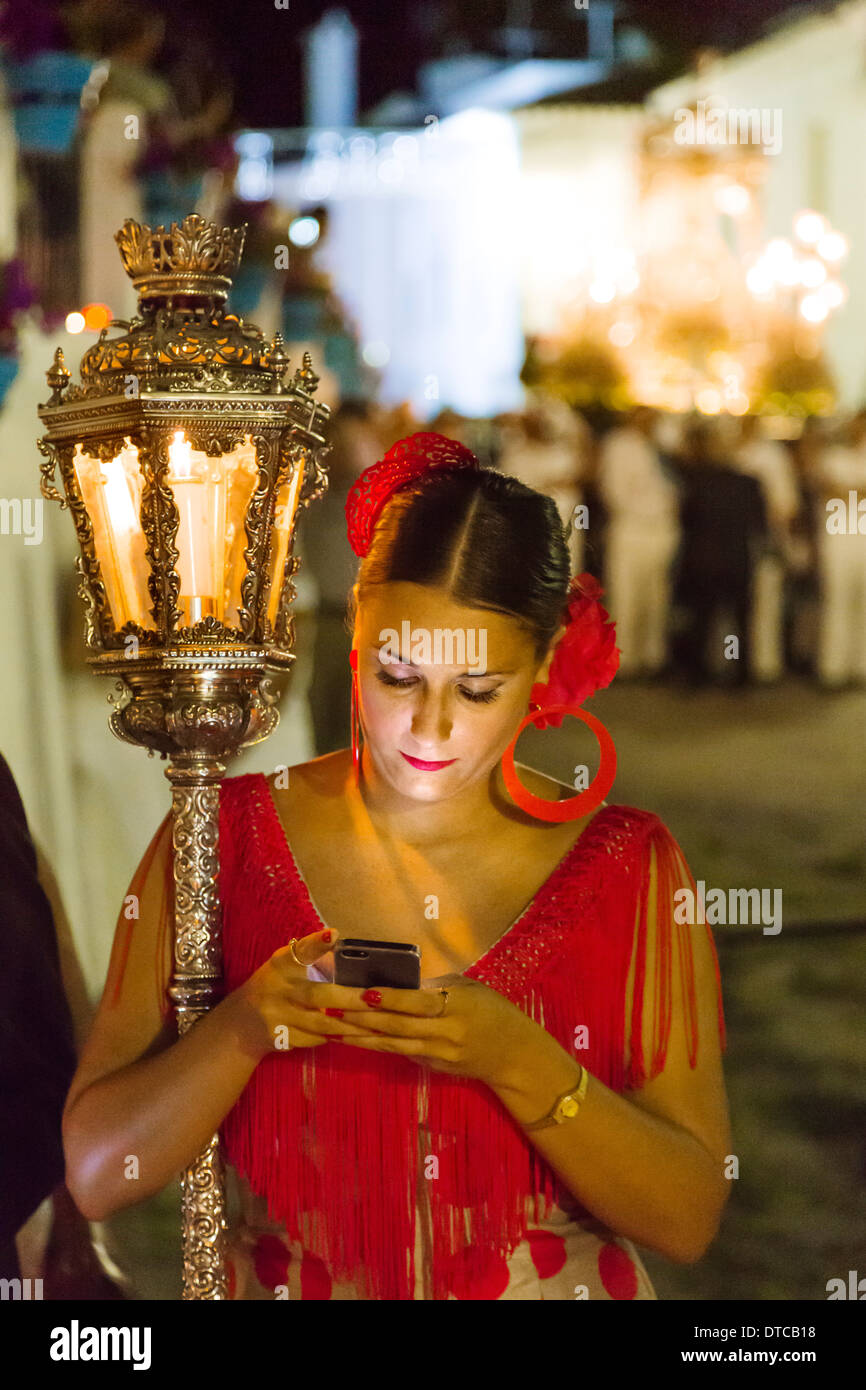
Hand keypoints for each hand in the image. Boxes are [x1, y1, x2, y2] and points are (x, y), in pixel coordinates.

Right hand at [229, 928, 376, 1059]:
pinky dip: (338, 1037)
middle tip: (375, 998)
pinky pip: (316, 1039)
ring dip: (351, 1024)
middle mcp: (278, 989)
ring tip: (378, 1023)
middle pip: (318, 995)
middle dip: (350, 998)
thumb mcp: (285, 966)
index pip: (300, 951)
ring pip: (321, 1023)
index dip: (316, 944)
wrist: (241, 1023)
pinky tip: (358, 1036)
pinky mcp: (282, 1039)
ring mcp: (278, 1017)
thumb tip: (349, 951)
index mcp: (281, 965)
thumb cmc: (275, 986)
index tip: (333, 935)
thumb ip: (310, 959)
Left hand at [331, 973, 543, 1088]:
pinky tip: (351, 1039)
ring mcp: (437, 1053)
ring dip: (358, 1035)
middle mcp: (445, 1032)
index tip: (362, 991)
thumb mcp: (468, 990)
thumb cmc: (491, 1011)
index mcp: (456, 1006)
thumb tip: (396, 980)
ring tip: (330, 1025)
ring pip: (391, 1043)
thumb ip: (434, 987)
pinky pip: (398, 1052)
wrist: (513, 1055)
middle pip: (397, 1024)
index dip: (390, 998)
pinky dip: (373, 1045)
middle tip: (329, 1007)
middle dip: (361, 1016)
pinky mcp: (431, 1066)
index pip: (417, 1002)